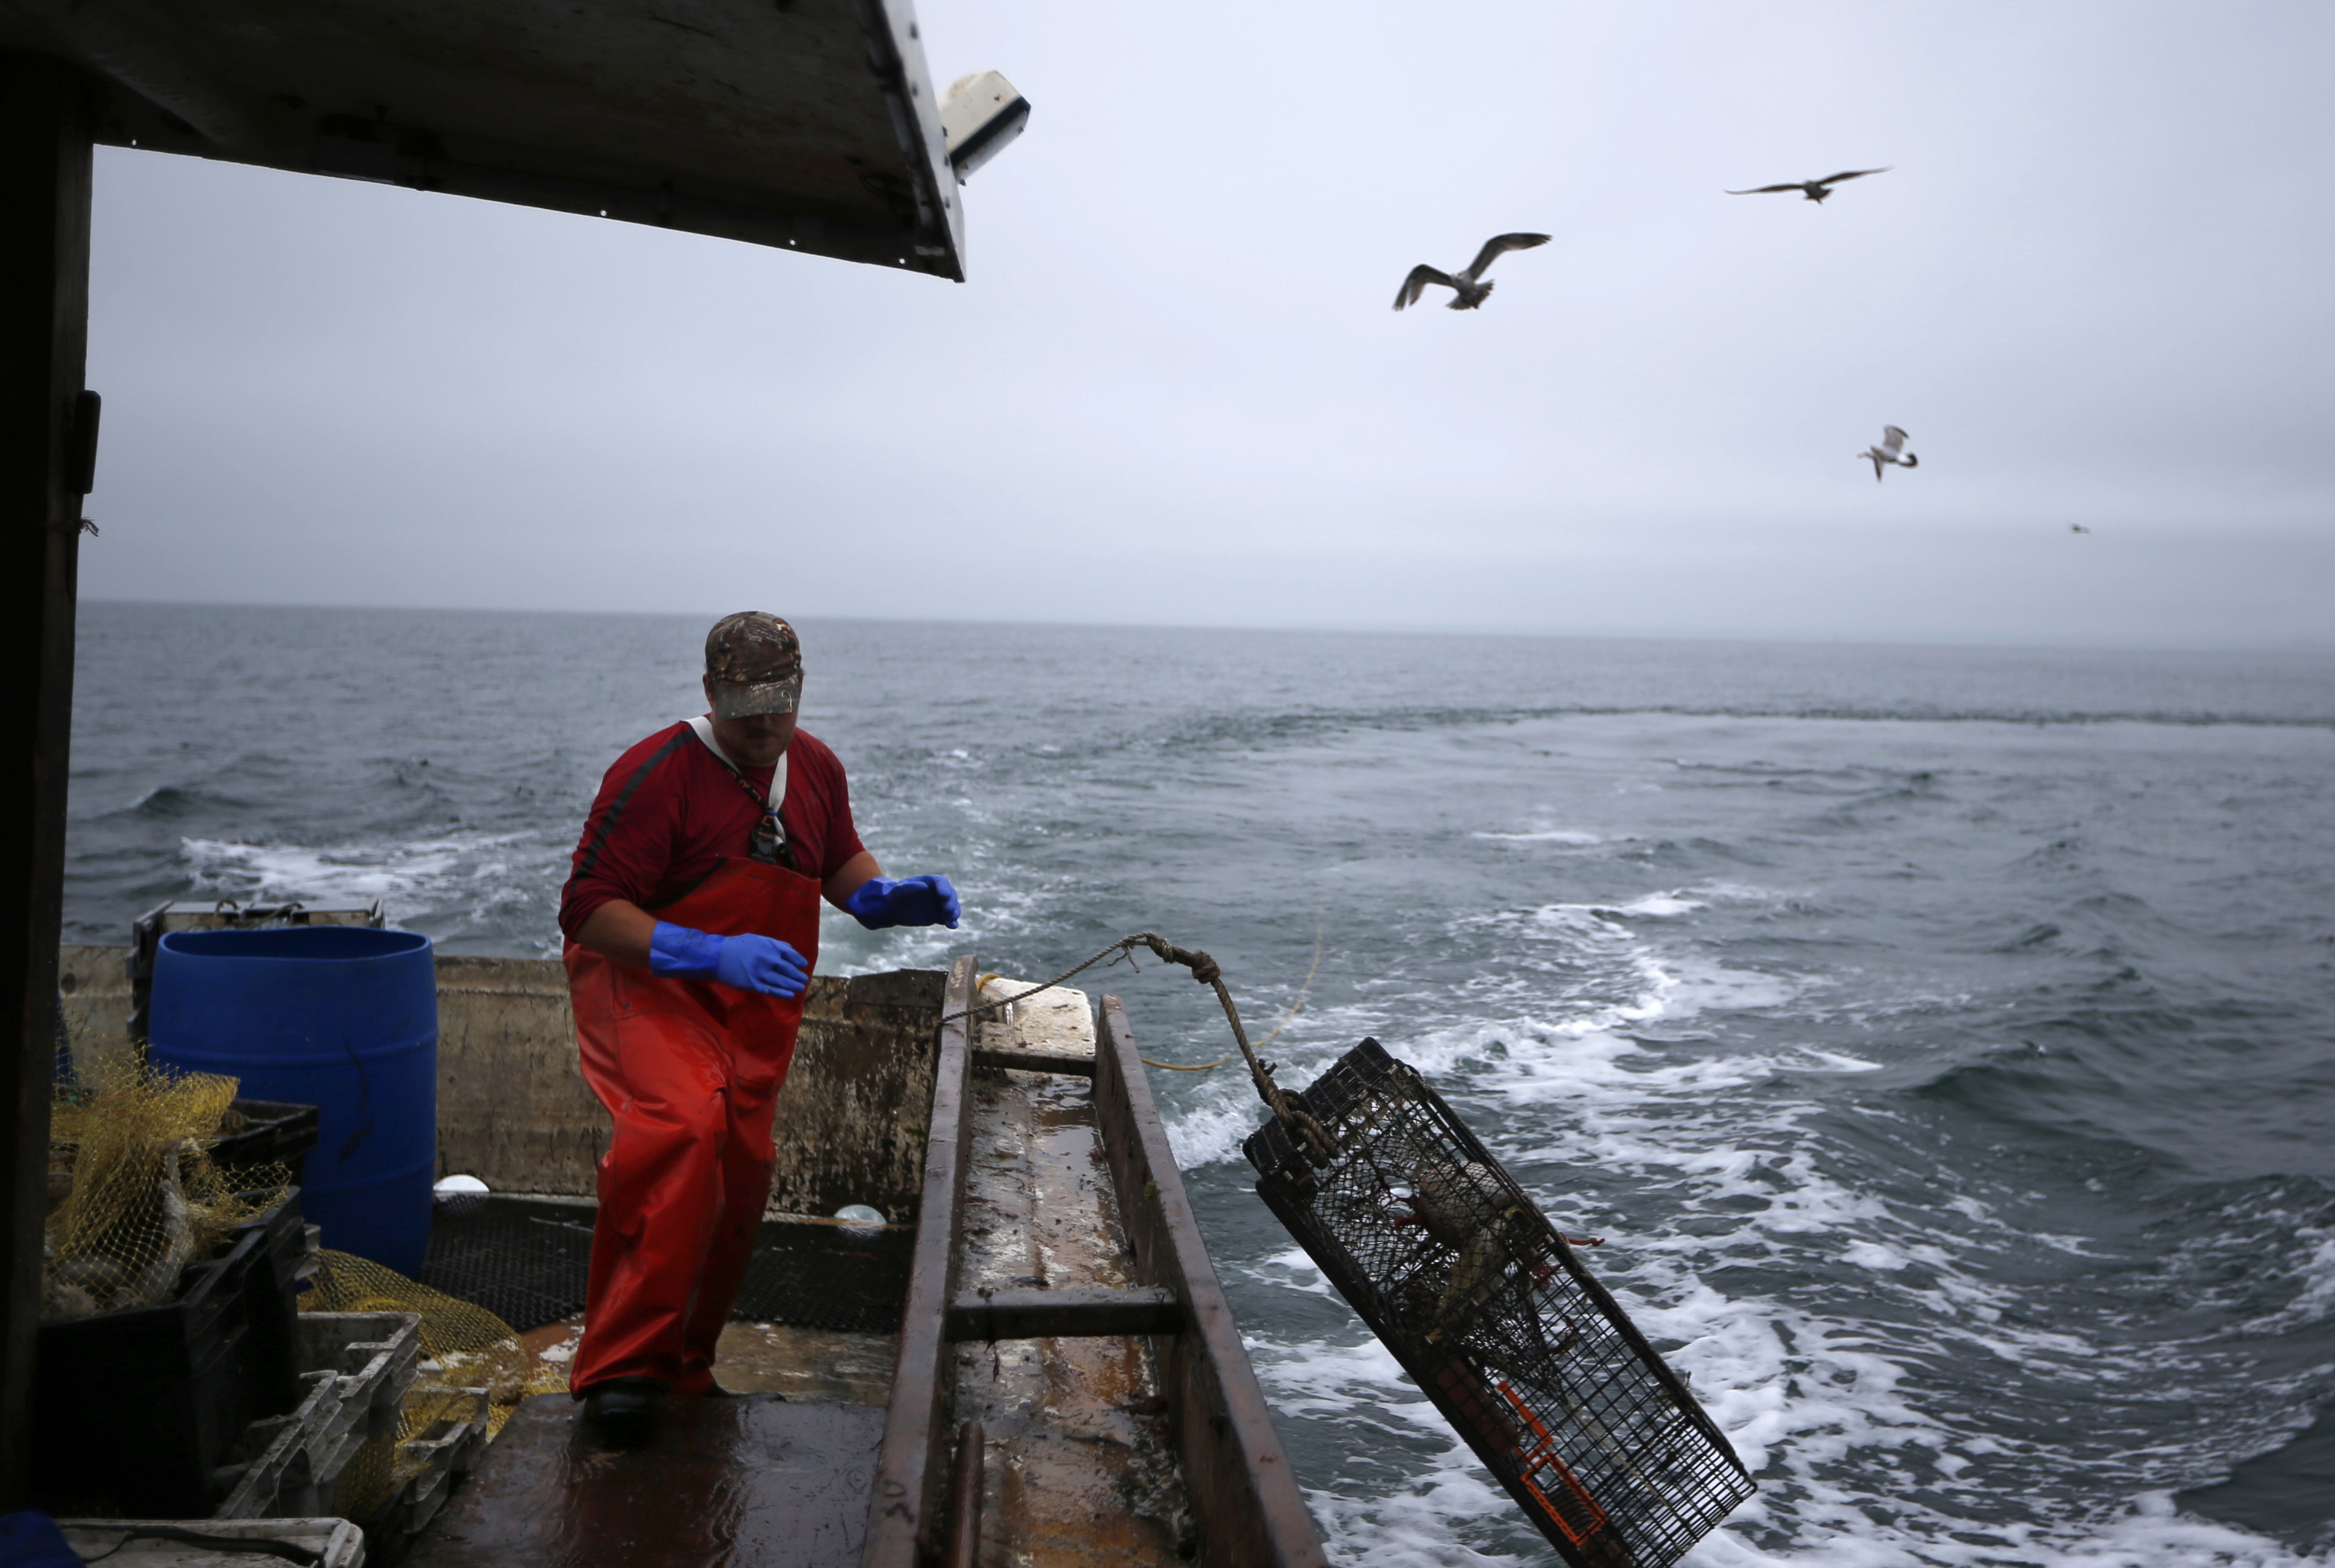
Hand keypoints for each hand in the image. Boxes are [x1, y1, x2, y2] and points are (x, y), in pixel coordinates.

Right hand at [649, 923, 809, 997]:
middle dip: (797, 975)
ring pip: (782, 981)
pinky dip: (782, 993)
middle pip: (788, 969)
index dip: (798, 960)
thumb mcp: (757, 939)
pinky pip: (771, 990)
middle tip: (804, 979)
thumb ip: (774, 944)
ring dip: (793, 985)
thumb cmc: (738, 946)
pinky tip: (790, 995)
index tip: (803, 965)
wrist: (718, 957)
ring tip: (800, 987)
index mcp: (769, 947)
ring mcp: (761, 973)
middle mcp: (768, 960)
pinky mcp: (753, 984)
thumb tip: (789, 950)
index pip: (790, 955)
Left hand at [843, 874, 961, 930]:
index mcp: (929, 882)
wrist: (894, 909)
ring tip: (950, 919)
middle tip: (947, 910)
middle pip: (950, 894)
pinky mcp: (938, 916)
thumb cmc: (896, 896)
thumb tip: (924, 887)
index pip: (942, 882)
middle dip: (951, 902)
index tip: (943, 896)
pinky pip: (948, 919)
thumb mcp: (899, 890)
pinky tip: (952, 926)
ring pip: (952, 907)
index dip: (944, 888)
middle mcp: (938, 892)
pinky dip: (952, 922)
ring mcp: (939, 904)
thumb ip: (909, 887)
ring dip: (954, 912)